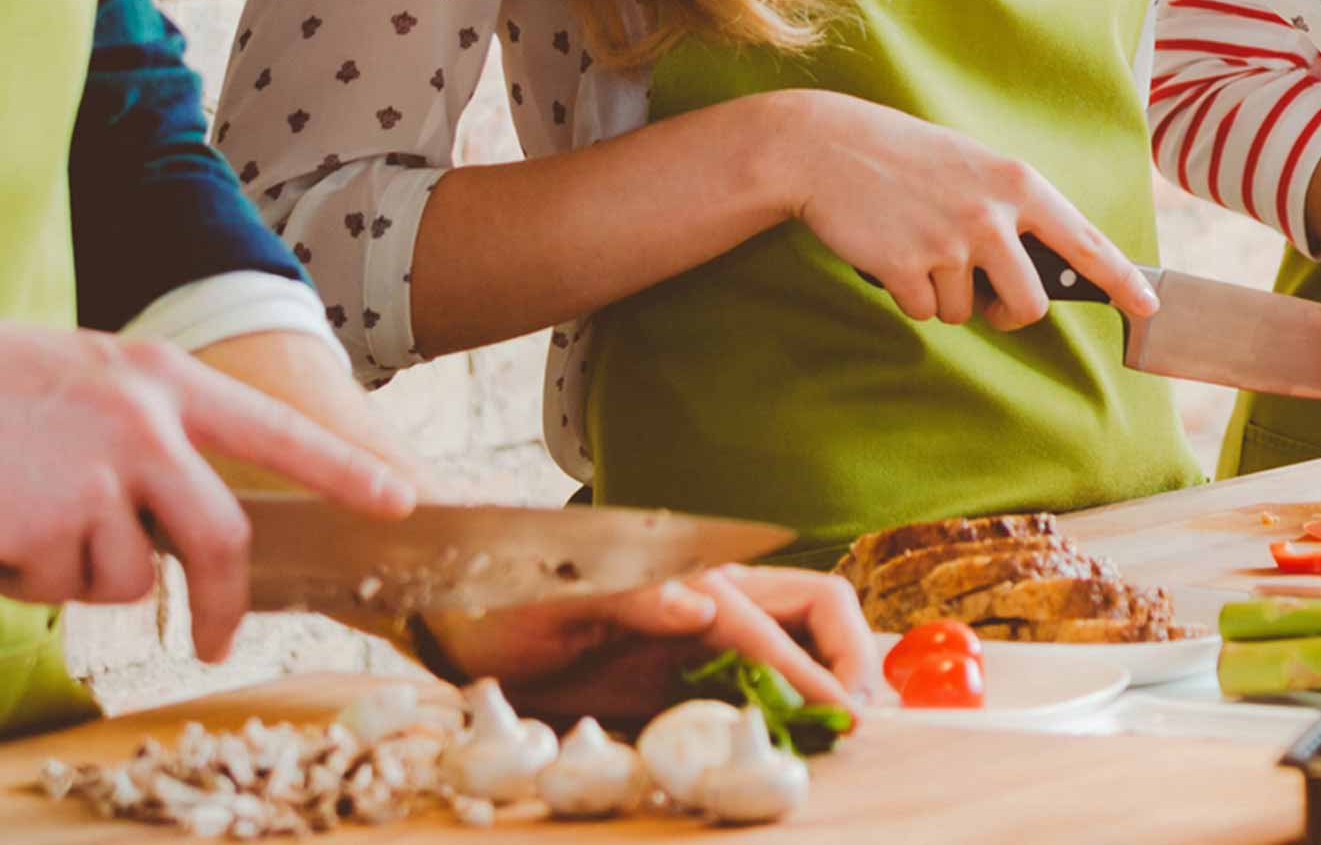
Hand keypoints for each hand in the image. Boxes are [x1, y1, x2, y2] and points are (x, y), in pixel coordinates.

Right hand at [0, 312, 417, 660]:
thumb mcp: (85, 382)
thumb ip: (146, 432)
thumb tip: (181, 517)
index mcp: (162, 379)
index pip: (276, 429)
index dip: (342, 469)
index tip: (399, 500)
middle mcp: (145, 423)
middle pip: (223, 537)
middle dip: (226, 601)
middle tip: (221, 641)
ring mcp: (100, 475)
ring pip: (129, 576)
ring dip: (79, 575)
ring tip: (24, 522)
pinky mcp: (49, 525)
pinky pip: (58, 587)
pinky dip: (24, 579)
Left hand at [422, 567, 878, 723]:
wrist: (460, 620)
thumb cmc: (500, 601)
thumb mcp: (554, 596)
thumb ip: (631, 596)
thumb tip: (702, 606)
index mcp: (691, 581)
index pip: (778, 625)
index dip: (817, 671)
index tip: (848, 714)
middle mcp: (712, 603)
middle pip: (817, 612)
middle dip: (850, 658)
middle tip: (860, 719)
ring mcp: (703, 636)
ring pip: (801, 644)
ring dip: (831, 680)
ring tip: (845, 731)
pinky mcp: (685, 670)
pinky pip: (760, 683)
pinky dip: (793, 706)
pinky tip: (797, 739)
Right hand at [756, 90, 1157, 329]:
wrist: (826, 147)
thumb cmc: (906, 158)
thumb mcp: (974, 166)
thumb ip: (1011, 209)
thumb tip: (1036, 266)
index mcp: (1018, 185)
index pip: (1086, 242)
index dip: (1123, 279)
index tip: (1149, 304)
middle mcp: (993, 215)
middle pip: (1029, 304)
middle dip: (1007, 313)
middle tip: (986, 298)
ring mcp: (950, 242)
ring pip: (966, 312)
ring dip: (943, 296)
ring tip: (919, 245)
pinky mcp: (906, 267)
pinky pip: (923, 311)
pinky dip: (907, 295)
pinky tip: (891, 253)